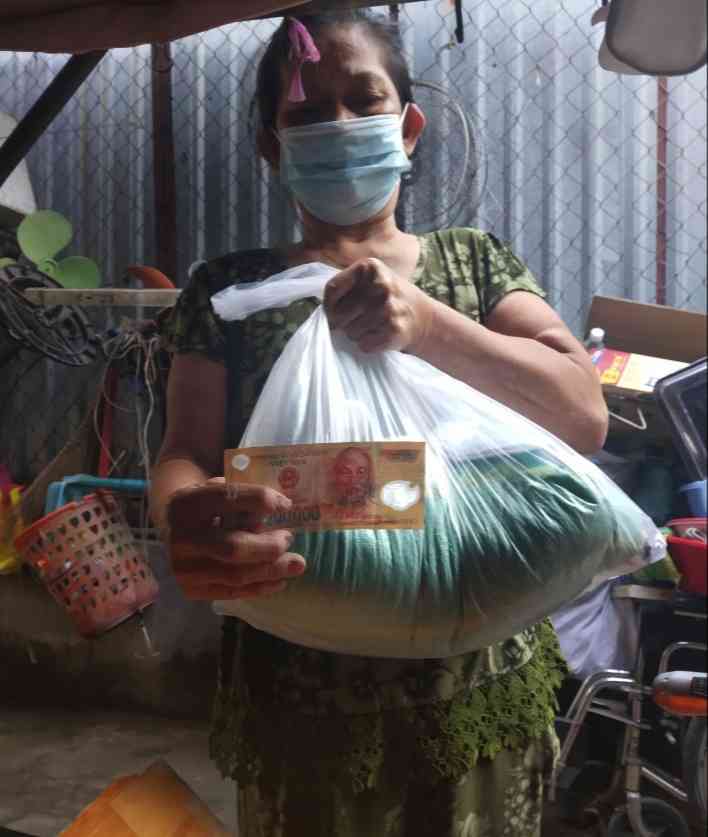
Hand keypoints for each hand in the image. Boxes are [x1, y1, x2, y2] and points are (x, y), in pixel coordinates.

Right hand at [165, 477, 305, 599]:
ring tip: (296, 565)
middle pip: (232, 547)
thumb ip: (241, 497)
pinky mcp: (190, 589)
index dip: (261, 500)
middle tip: (289, 539)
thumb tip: (281, 507)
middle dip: (268, 546)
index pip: (228, 498)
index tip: (286, 504)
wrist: (172, 529)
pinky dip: (258, 588)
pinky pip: (230, 592)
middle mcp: (181, 538)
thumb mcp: (215, 489)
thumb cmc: (205, 506)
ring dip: (270, 570)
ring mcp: (183, 568)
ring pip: (234, 574)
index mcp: (186, 504)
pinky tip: (278, 581)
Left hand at [323, 258, 434, 353]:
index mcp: (370, 267)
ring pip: (350, 332)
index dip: (327, 306)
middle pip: (338, 314)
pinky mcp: (393, 330)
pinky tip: (379, 335)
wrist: (424, 318)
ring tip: (371, 327)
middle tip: (357, 321)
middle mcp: (380, 285)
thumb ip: (347, 286)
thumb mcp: (371, 279)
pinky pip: (363, 345)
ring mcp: (388, 308)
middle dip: (343, 323)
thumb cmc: (389, 298)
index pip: (332, 289)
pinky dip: (367, 344)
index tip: (332, 314)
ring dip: (356, 334)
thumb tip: (324, 312)